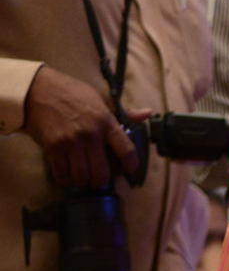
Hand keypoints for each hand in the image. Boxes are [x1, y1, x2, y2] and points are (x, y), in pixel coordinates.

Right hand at [21, 66, 142, 187]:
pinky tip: (68, 175)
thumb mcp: (102, 98)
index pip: (126, 150)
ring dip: (83, 181)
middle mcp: (90, 135)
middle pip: (102, 173)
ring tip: (83, 177)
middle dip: (102, 181)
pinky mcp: (52, 147)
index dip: (131, 165)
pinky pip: (62, 174)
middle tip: (100, 179)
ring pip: (82, 176)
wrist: (38, 89)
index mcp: (106, 122)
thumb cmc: (72, 93)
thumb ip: (124, 112)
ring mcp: (70, 142)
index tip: (130, 170)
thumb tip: (147, 113)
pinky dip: (66, 179)